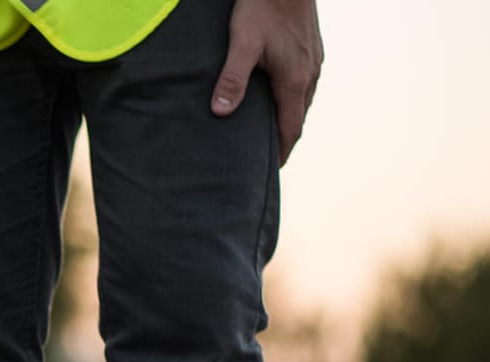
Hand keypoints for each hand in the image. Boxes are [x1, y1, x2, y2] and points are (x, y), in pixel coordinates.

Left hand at [211, 0, 322, 165]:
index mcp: (294, 81)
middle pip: (298, 118)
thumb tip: (221, 112)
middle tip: (266, 159)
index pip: (290, 129)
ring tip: (269, 134)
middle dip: (284, 139)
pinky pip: (305, 83)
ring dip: (288, 119)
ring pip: (302, 100)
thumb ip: (232, 78)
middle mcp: (310, 74)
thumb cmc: (262, 6)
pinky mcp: (313, 48)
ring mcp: (314, 60)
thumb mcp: (242, 43)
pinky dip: (292, 99)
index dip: (281, 152)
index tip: (271, 171)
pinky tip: (276, 99)